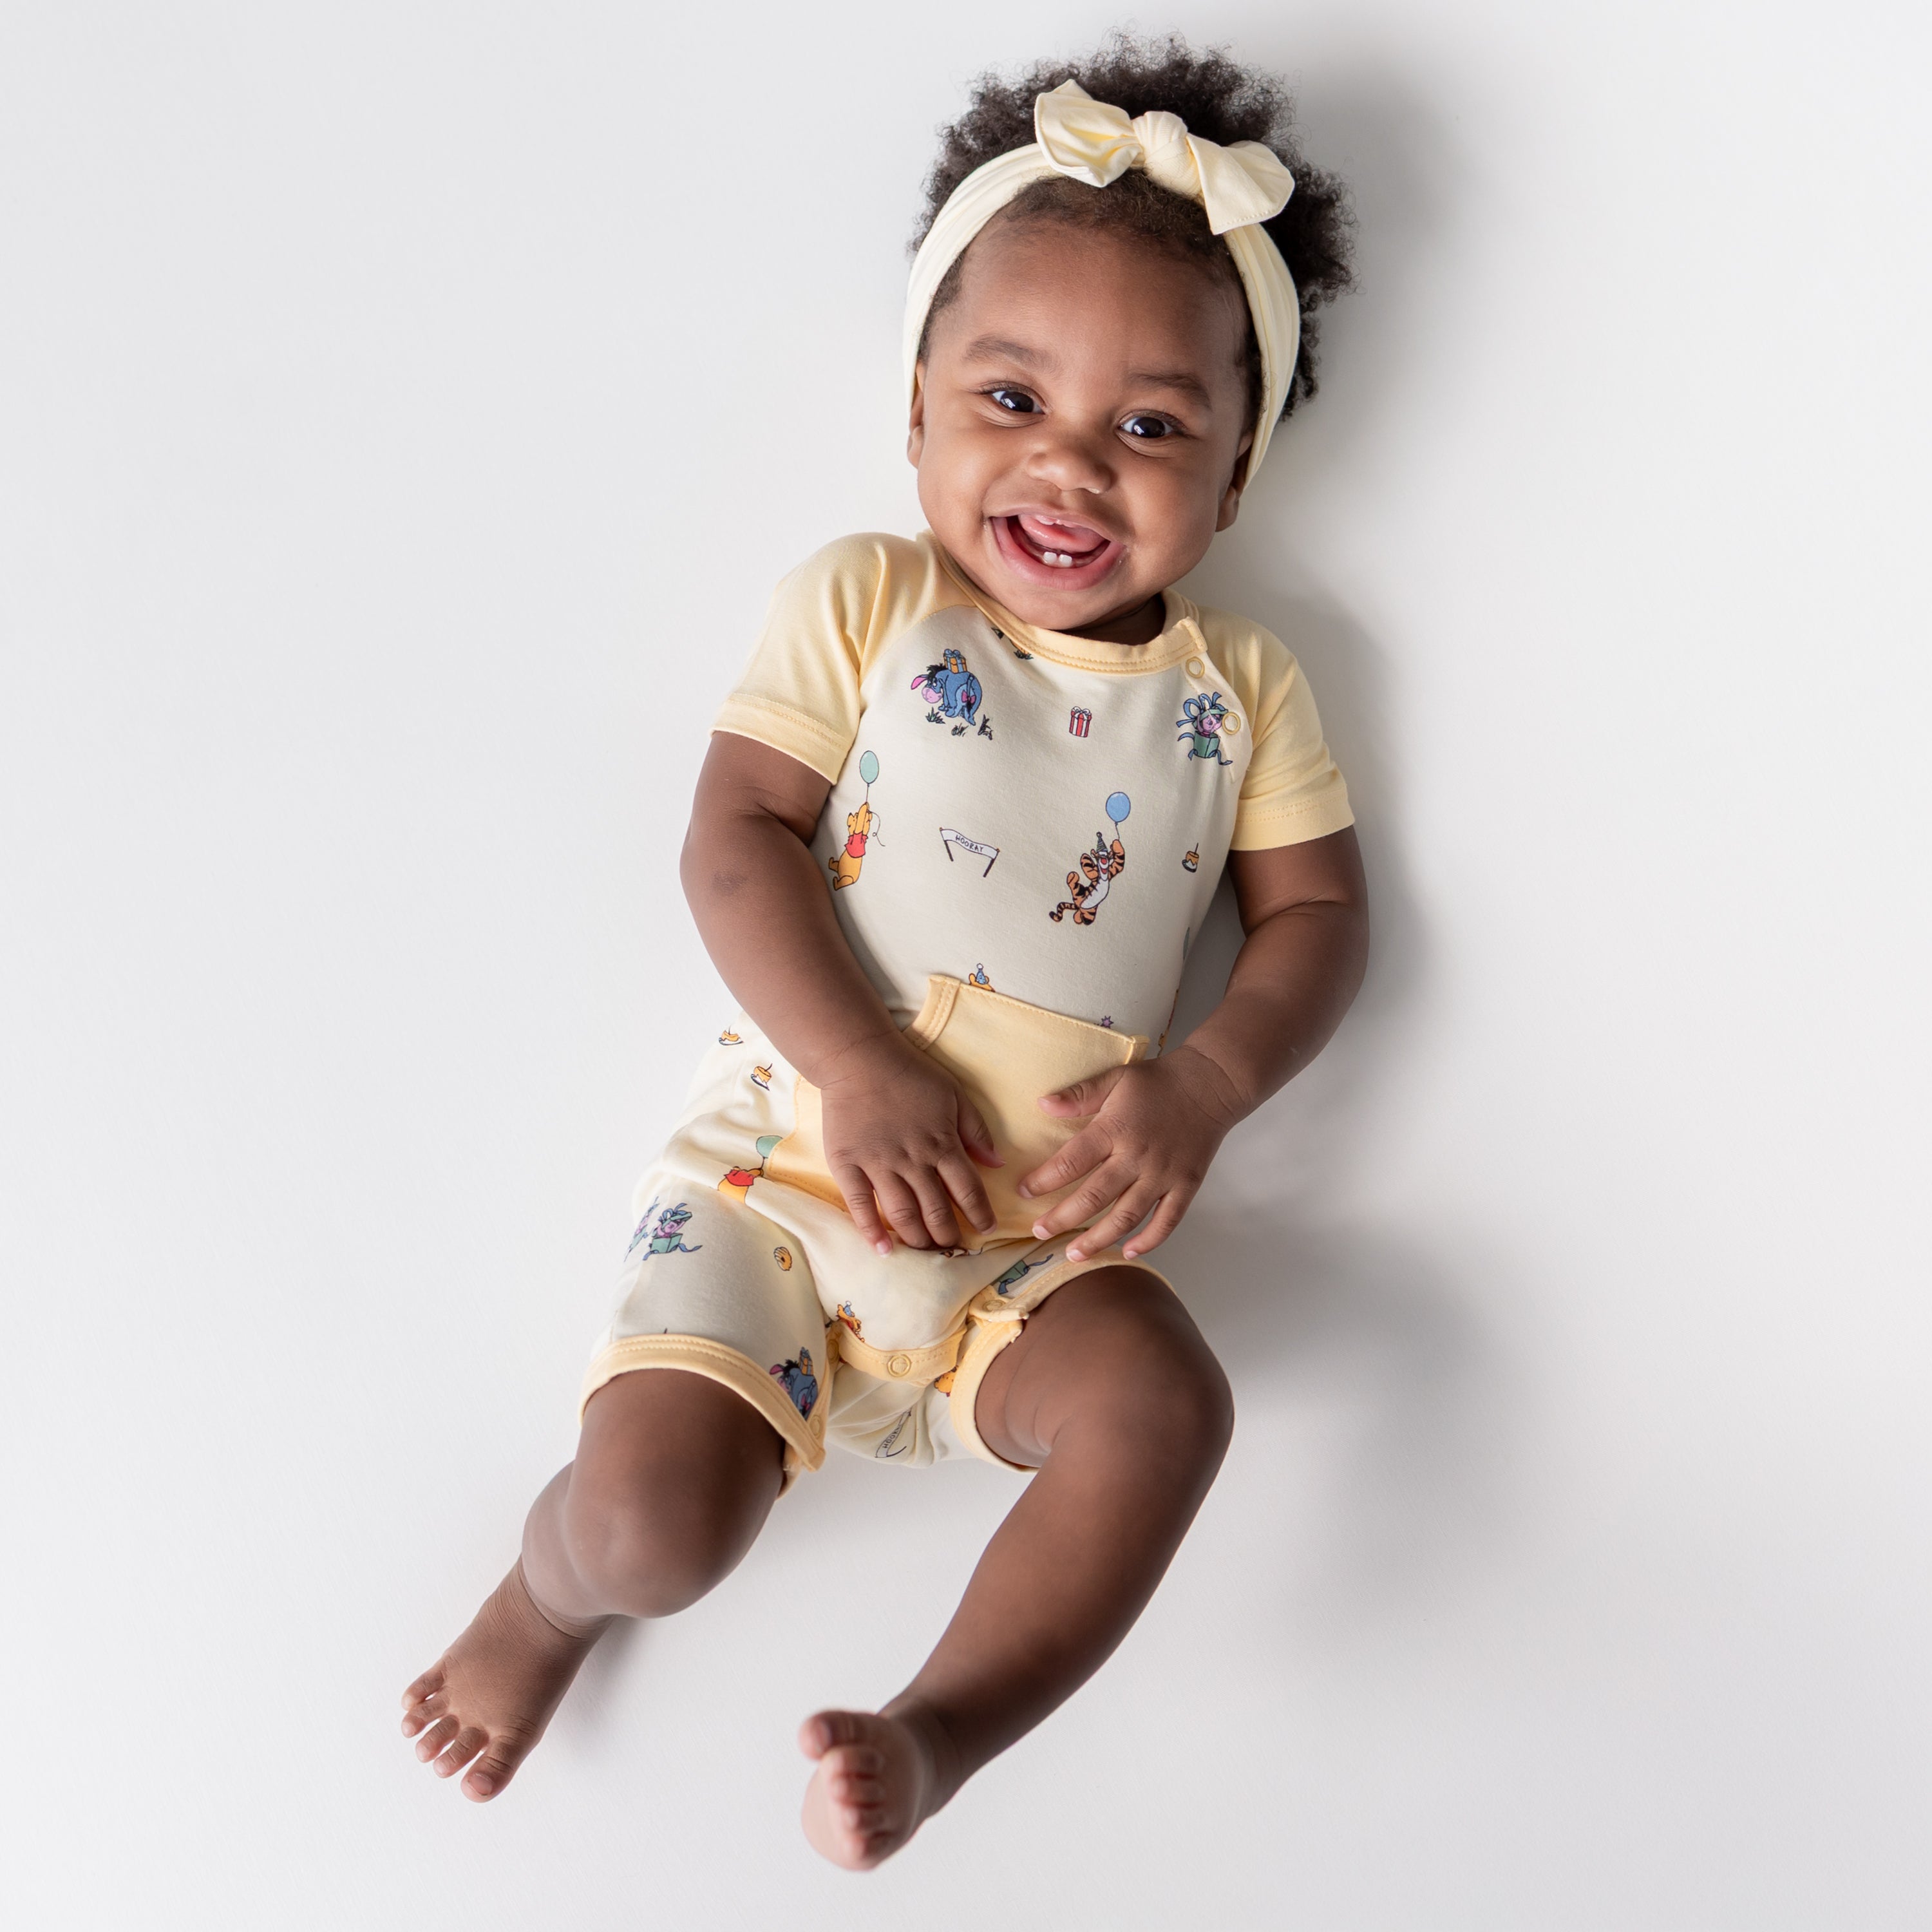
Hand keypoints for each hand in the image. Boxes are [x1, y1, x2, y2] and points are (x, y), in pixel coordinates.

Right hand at [816, 1035, 1001, 1253]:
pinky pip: (860, 1204)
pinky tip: (882, 1249)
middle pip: (936, 1209)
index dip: (980, 1213)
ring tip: (926, 1251)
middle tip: (954, 1246)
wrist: (859, 1058)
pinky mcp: (848, 1164)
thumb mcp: (954, 1094)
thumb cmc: (910, 1074)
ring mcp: (878, 1164)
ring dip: (917, 1238)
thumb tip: (998, 1163)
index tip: (987, 1229)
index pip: (968, 1189)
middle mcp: (913, 1160)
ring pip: (902, 1214)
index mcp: (942, 1143)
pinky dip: (871, 1230)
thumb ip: (977, 1130)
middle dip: (948, 1234)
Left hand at [1017, 1048, 1241, 1261]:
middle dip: (1063, 1218)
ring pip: (1127, 1216)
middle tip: (1039, 1232)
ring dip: (1098, 1239)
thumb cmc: (1158, 1081)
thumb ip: (1080, 1094)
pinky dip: (1148, 1240)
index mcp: (1116, 1129)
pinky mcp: (1186, 1186)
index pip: (1072, 1161)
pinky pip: (1167, 1221)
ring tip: (1074, 1254)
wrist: (1211, 1084)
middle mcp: (1138, 1157)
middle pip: (1094, 1197)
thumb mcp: (1116, 1078)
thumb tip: (1042, 1105)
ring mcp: (1164, 1175)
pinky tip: (1128, 1252)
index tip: (1023, 1192)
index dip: (1044, 1180)